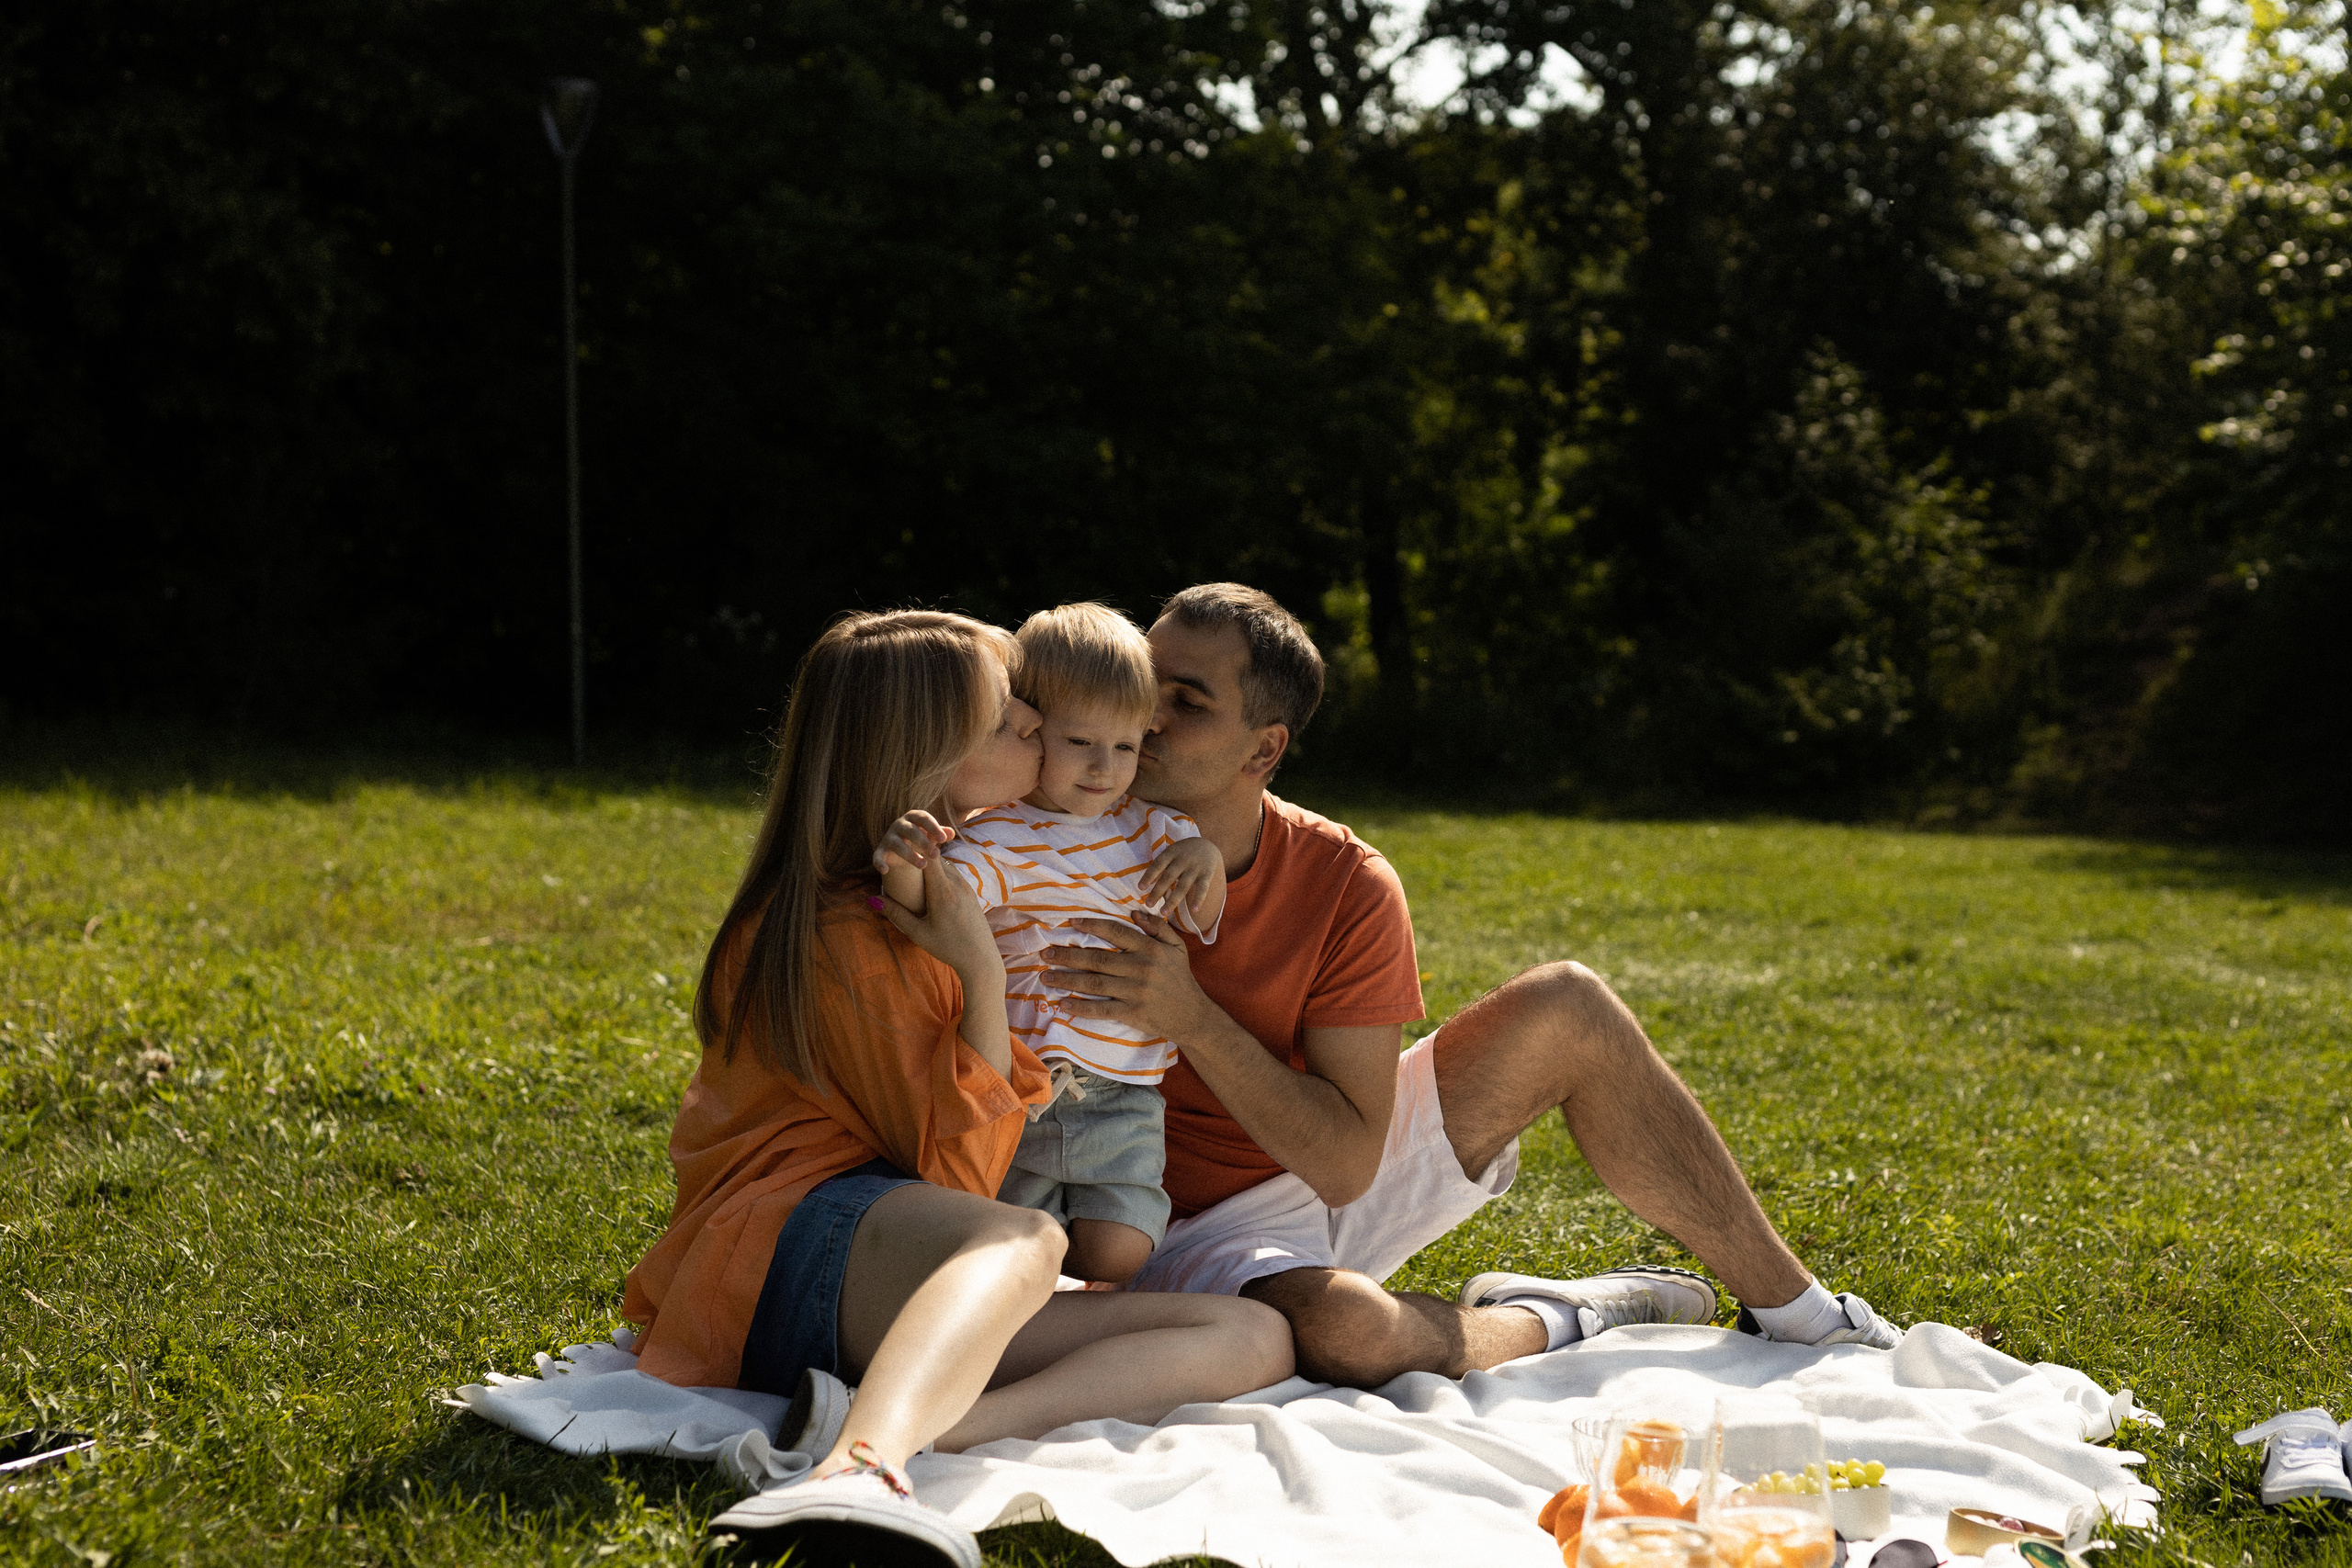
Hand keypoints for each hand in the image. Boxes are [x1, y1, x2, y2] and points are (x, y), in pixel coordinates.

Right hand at [874, 809, 953, 873]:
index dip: (933, 827)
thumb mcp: (932, 835)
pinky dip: (879, 862)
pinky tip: (885, 870)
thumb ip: (941, 833)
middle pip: (911, 831)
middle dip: (924, 842)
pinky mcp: (881, 850)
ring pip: (898, 845)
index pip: (923, 818)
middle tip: (936, 855)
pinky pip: (878, 856)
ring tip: (923, 865)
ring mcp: (889, 837)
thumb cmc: (921, 837)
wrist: (903, 847)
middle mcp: (899, 824)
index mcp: (913, 817)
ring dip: (910, 855)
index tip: (943, 839)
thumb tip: (951, 833)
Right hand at [880, 855, 1002, 986]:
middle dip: (919, 853)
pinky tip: (930, 881)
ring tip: (913, 866)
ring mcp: (966, 886)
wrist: (980, 958)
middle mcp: (956, 884)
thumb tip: (872, 900)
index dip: (914, 847)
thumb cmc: (947, 948)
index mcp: (942, 891)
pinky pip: (954, 873)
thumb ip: (895, 914)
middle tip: (901, 852)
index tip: (900, 845)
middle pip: (936, 857)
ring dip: (930, 863)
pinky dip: (940, 872)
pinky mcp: (971, 892)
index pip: (928, 856)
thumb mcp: (917, 932)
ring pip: (945, 864)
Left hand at [1043, 912, 1211, 1041]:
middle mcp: (1141, 968)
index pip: (1116, 933)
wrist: (1193, 1016)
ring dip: (1067, 980)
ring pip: (1095, 983)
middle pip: (1097, 959)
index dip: (1092, 926)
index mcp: (1150, 949)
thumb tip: (1134, 913)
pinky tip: (1063, 1003)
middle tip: (1046, 953)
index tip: (1071, 923)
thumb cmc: (1180, 978)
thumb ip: (1158, 927)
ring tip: (1046, 977)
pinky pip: (1102, 1009)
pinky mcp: (1132, 1013)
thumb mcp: (1177, 947)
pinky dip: (1081, 1007)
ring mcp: (1135, 992)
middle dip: (1068, 955)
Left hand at [1138, 837, 1221, 921]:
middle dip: (1157, 891)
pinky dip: (1199, 899)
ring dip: (1173, 900)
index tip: (1141, 888)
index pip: (1158, 864)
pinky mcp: (1207, 874)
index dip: (1149, 876)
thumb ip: (1160, 867)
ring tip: (1164, 912)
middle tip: (1148, 904)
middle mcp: (1183, 860)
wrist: (1208, 845)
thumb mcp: (1171, 853)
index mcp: (1172, 853)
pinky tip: (1194, 910)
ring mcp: (1195, 867)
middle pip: (1168, 877)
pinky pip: (1203, 888)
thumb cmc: (1184, 852)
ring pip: (1183, 886)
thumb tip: (1146, 884)